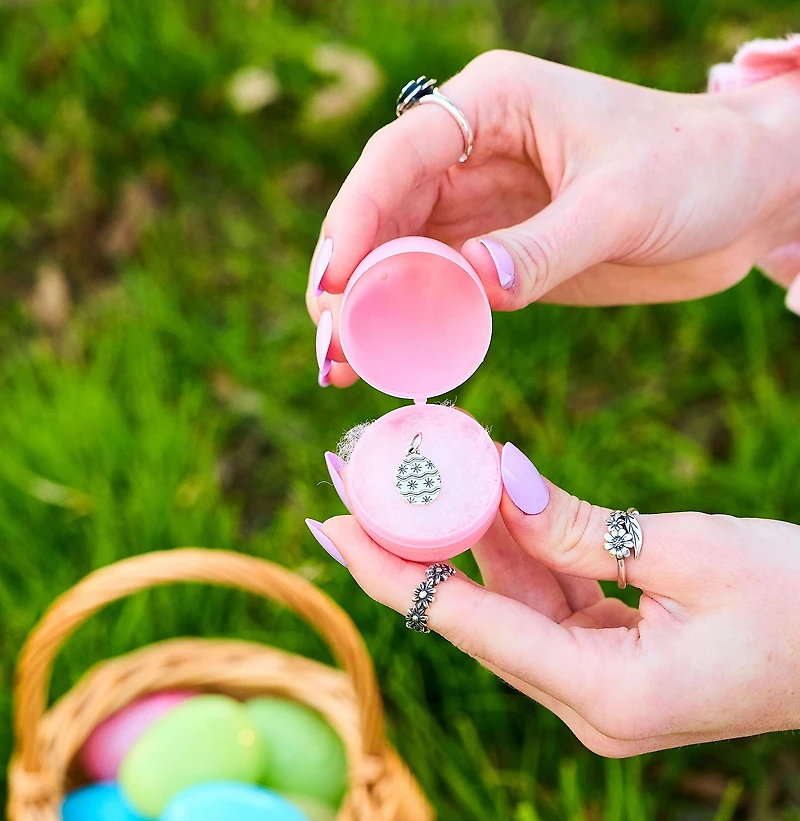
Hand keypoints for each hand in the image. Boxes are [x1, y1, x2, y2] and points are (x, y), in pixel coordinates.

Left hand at [307, 444, 799, 755]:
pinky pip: (548, 605)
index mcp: (607, 698)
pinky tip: (487, 500)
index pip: (468, 626)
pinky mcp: (614, 667)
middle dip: (416, 546)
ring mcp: (601, 691)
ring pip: (509, 607)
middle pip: (476, 618)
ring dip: (468, 541)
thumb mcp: (691, 553)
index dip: (390, 572)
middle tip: (358, 481)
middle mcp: (590, 709)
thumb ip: (579, 527)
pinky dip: (520, 553)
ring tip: (411, 475)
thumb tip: (495, 480)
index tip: (329, 525)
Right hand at [308, 51, 799, 385]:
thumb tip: (473, 289)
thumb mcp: (622, 202)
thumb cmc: (696, 171)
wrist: (746, 197)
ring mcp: (483, 205)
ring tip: (343, 364)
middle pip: (383, 212)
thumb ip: (543, 247)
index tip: (333, 287)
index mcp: (492, 104)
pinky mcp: (500, 252)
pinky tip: (392, 359)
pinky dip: (413, 324)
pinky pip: (441, 288)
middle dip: (349, 277)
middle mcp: (473, 150)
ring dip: (371, 309)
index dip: (355, 222)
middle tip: (330, 341)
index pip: (398, 158)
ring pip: (402, 255)